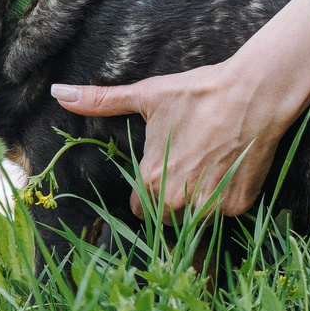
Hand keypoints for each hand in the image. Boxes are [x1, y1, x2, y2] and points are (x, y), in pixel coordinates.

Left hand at [52, 0, 309, 214]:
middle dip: (174, 197)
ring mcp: (209, 207)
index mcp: (151, 179)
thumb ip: (100, 100)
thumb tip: (56, 93)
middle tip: (190, 162)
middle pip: (166, 215)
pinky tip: (230, 167)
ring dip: (199, 200)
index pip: (140, 205)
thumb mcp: (146, 94)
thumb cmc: (197, 92)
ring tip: (210, 163)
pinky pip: (223, 212)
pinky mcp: (237, 206)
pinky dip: (225, 196)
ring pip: (195, 218)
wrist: (252, 93)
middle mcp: (177, 200)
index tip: (166, 165)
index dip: (151, 187)